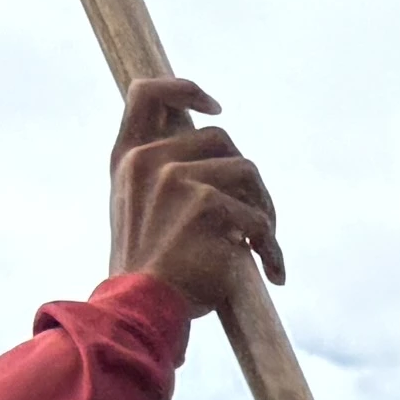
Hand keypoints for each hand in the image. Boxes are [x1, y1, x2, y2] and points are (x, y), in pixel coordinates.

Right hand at [104, 76, 284, 318]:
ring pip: (248, 172)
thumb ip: (160, 175)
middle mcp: (149, 161)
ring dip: (264, 212)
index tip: (215, 108)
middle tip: (257, 219)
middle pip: (221, 139)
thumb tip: (210, 152)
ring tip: (262, 246)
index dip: (185, 90)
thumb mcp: (138, 210)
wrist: (141, 309)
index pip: (147, 93)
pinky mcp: (208, 206)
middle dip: (247, 178)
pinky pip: (260, 221)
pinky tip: (272, 274)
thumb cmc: (148, 271)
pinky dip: (272, 249)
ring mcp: (177, 180)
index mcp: (127, 158)